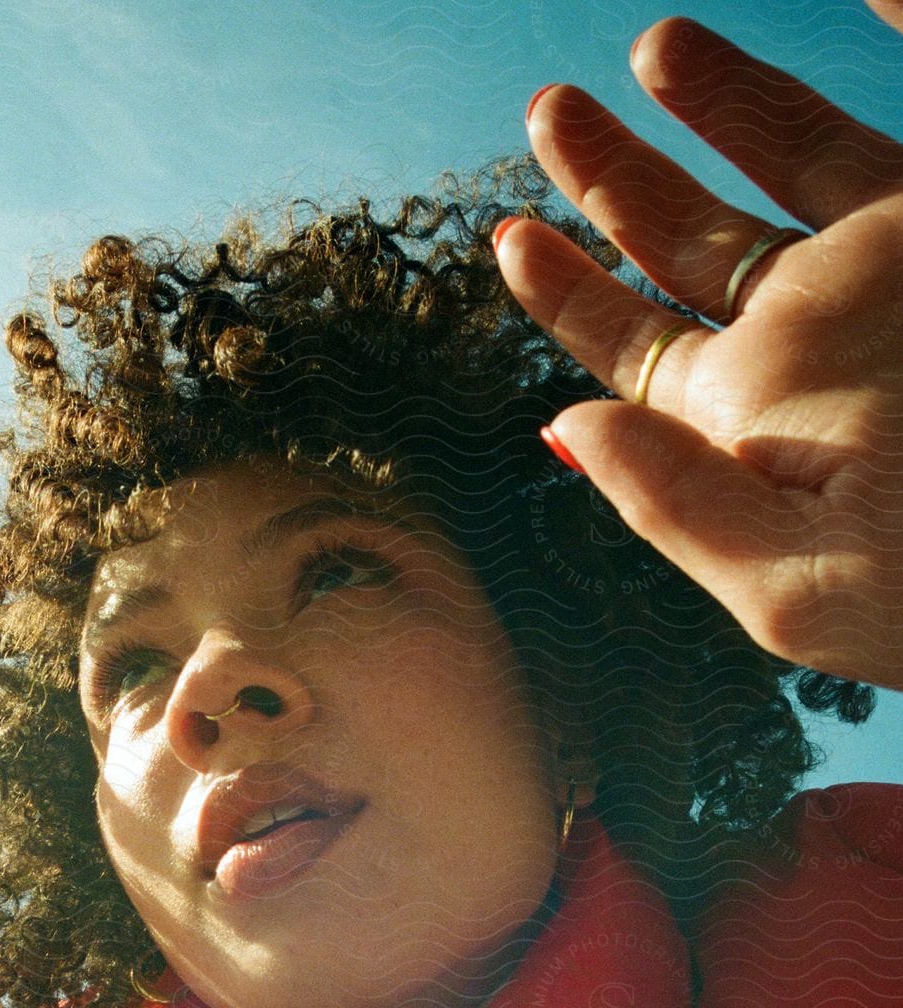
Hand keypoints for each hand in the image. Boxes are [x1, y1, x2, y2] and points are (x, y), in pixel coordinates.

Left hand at [495, 6, 902, 691]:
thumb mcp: (793, 585)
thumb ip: (674, 508)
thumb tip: (562, 427)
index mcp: (748, 428)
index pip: (637, 352)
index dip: (570, 295)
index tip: (510, 238)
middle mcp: (806, 343)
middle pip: (688, 246)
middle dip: (615, 178)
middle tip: (550, 112)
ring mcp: (878, 276)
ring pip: (778, 168)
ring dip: (710, 105)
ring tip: (647, 50)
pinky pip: (866, 136)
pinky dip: (822, 76)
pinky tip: (781, 31)